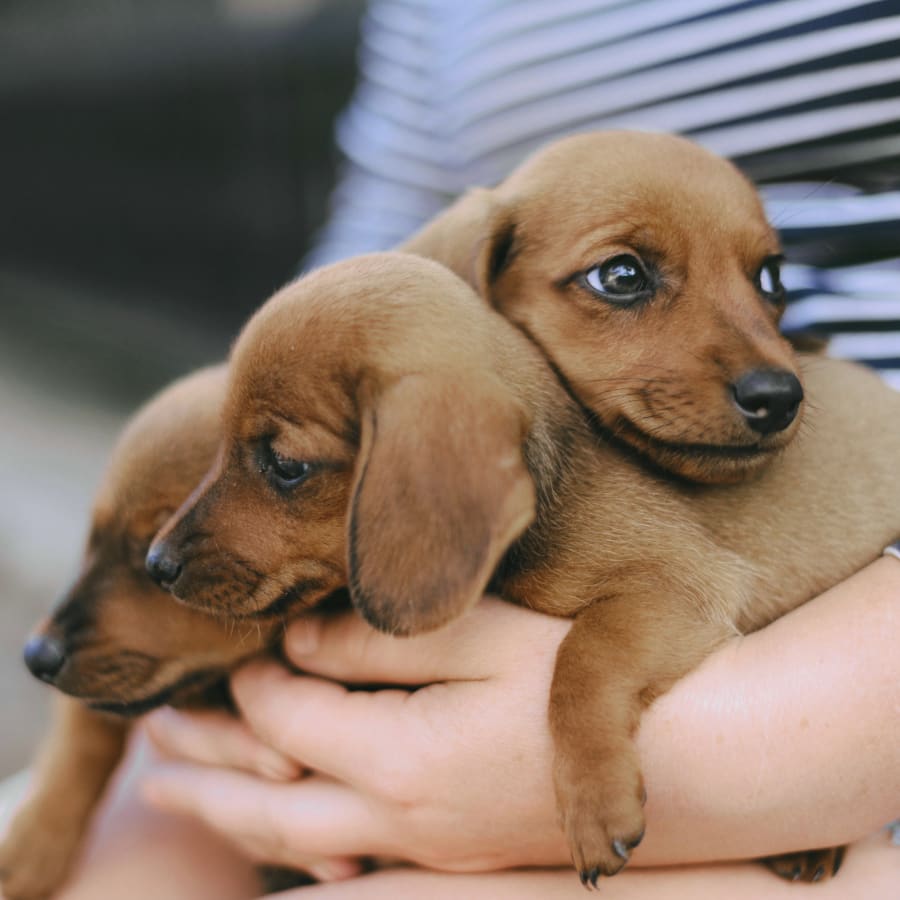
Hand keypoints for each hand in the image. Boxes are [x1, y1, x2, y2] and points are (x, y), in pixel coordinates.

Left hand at [144, 598, 571, 870]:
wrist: (684, 764)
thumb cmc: (588, 682)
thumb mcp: (485, 635)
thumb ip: (380, 639)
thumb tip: (297, 643)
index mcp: (402, 759)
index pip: (287, 722)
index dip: (250, 684)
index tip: (232, 649)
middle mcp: (402, 821)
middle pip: (270, 804)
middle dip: (204, 771)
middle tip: (150, 746)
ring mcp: (430, 850)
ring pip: (298, 844)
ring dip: (233, 813)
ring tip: (182, 794)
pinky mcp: (455, 855)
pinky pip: (347, 860)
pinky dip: (293, 842)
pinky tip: (284, 831)